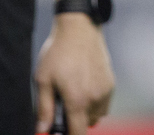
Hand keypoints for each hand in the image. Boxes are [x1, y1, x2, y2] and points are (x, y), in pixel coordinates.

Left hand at [35, 13, 114, 133]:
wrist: (79, 28)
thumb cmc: (58, 52)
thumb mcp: (43, 80)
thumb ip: (44, 108)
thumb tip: (42, 130)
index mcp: (77, 100)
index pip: (78, 133)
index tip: (60, 131)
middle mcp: (95, 98)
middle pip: (86, 125)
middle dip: (74, 122)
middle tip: (62, 107)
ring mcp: (105, 90)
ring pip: (97, 115)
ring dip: (85, 113)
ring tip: (73, 96)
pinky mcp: (111, 82)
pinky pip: (104, 103)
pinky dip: (94, 103)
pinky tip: (83, 87)